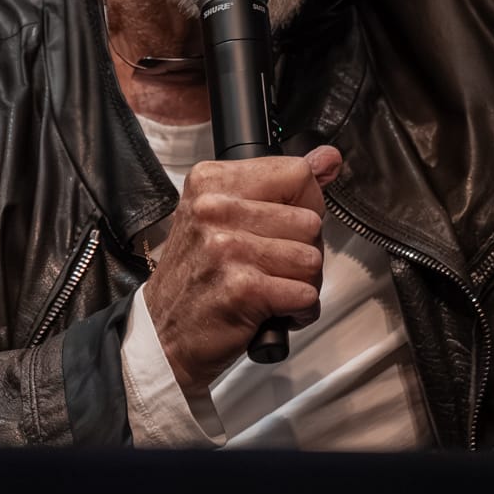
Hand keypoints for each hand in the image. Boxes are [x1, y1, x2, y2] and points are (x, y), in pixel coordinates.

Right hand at [143, 146, 340, 397]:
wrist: (164, 335)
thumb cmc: (197, 276)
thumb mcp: (226, 215)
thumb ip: (280, 185)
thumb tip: (329, 158)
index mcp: (211, 181)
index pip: (297, 173)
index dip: (305, 205)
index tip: (284, 226)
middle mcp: (215, 209)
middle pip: (310, 221)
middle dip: (303, 251)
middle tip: (272, 266)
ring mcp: (227, 248)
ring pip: (312, 259)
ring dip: (302, 284)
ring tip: (272, 288)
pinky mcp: (242, 289)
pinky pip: (306, 295)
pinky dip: (299, 311)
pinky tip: (274, 310)